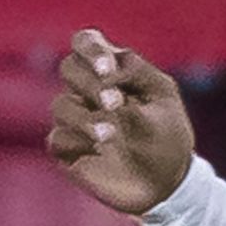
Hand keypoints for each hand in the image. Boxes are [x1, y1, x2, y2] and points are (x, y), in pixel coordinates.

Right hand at [43, 29, 195, 216]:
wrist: (167, 183)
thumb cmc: (167, 134)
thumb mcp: (162, 98)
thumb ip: (137, 75)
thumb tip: (106, 73)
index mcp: (111, 71)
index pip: (86, 42)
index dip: (90, 48)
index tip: (107, 69)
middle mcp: (88, 91)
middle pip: (69, 67)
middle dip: (90, 83)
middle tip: (114, 102)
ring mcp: (75, 120)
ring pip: (61, 105)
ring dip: (86, 117)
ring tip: (111, 134)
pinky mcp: (68, 150)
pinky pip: (58, 139)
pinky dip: (78, 142)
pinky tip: (99, 152)